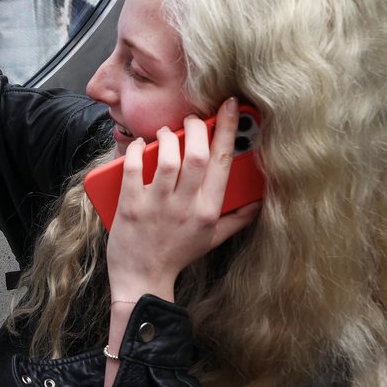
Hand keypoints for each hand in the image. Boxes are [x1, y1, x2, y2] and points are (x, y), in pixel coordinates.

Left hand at [104, 98, 260, 302]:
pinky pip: (133, 168)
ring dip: (168, 138)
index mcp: (208, 210)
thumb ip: (236, 219)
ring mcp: (157, 206)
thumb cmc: (177, 256)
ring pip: (168, 159)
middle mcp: (185, 206)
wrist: (142, 280)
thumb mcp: (211, 239)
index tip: (231, 106)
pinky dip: (135, 151)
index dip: (229, 129)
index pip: (223, 163)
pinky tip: (138, 145)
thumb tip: (256, 201)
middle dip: (198, 128)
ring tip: (168, 133)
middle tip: (193, 120)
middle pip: (199, 155)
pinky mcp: (130, 206)